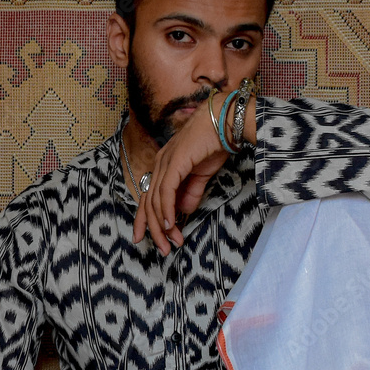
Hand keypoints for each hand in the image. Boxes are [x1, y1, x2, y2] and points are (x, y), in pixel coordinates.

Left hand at [132, 89, 231, 254]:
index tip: (143, 238)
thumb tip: (184, 212)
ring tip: (169, 243)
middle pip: (148, 202)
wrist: (226, 121)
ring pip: (155, 200)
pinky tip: (170, 224)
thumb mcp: (202, 175)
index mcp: (164, 165)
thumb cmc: (215, 143)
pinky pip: (166, 192)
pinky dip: (166, 210)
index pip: (148, 196)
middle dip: (153, 229)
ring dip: (162, 225)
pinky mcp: (174, 163)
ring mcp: (165, 162)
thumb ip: (191, 193)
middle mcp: (160, 164)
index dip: (144, 219)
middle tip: (162, 249)